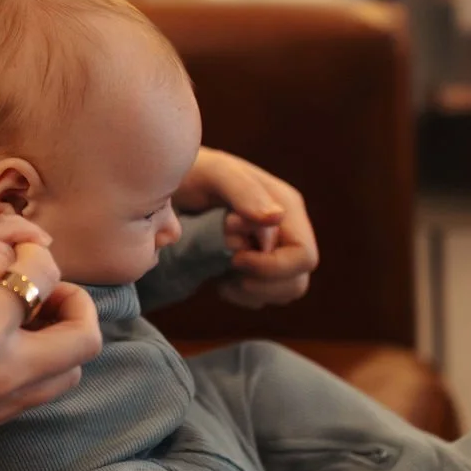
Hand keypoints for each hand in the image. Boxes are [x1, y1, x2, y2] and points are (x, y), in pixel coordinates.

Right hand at [0, 196, 101, 470]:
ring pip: (69, 373)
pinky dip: (42, 364)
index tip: (7, 244)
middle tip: (36, 283)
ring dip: (62, 336)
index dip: (34, 251)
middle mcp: (4, 375)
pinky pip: (39, 395)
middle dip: (74, 299)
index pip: (43, 278)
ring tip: (20, 314)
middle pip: (83, 338)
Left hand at [172, 147, 318, 308]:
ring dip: (252, 292)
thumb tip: (276, 219)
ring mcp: (272, 250)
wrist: (166, 184)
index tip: (234, 255)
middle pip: (297, 281)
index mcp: (286, 205)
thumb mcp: (214, 174)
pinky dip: (241, 295)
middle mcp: (286, 230)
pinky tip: (219, 276)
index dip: (272, 266)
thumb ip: (244, 192)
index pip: (303, 257)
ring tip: (223, 273)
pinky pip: (263, 297)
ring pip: (284, 292)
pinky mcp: (256, 265)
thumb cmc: (192, 173)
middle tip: (228, 265)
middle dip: (262, 284)